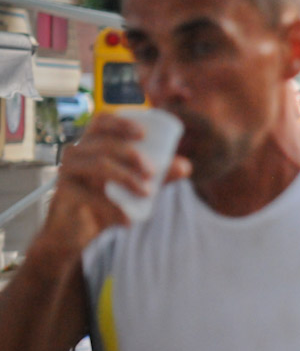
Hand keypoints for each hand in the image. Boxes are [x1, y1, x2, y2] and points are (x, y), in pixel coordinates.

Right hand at [40, 114, 190, 252]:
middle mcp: (77, 152)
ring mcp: (67, 170)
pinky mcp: (63, 191)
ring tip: (147, 193)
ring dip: (126, 177)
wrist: (79, 229)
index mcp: (93, 143)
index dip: (121, 123)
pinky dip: (110, 207)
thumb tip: (185, 166)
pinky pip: (86, 194)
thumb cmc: (106, 198)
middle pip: (105, 143)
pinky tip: (126, 220)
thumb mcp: (135, 185)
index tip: (144, 134)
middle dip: (132, 154)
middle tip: (154, 172)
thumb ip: (159, 176)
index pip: (102, 121)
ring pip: (98, 164)